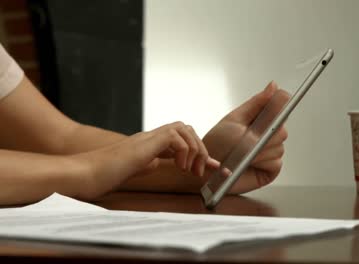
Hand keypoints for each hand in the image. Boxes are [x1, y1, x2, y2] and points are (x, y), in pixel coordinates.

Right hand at [72, 122, 218, 198]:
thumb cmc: (102, 174)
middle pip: (185, 128)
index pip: (180, 142)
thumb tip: (158, 163)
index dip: (199, 153)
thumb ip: (146, 164)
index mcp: (148, 146)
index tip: (213, 167)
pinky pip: (174, 136)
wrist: (84, 174)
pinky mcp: (145, 143)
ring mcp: (147, 139)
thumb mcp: (132, 170)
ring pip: (183, 128)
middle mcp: (149, 138)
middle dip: (200, 148)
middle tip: (201, 170)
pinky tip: (178, 166)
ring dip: (194, 149)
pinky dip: (183, 150)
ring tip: (190, 169)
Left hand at [203, 81, 288, 193]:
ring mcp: (271, 152)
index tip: (281, 101)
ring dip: (258, 151)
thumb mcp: (236, 119)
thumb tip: (273, 86)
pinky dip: (261, 162)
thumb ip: (257, 103)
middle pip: (281, 130)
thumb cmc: (218, 143)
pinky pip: (276, 162)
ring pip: (278, 147)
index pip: (280, 110)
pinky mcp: (271, 168)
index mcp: (260, 121)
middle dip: (264, 134)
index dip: (281, 106)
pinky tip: (248, 163)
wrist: (208, 167)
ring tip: (241, 153)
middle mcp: (267, 136)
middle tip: (246, 138)